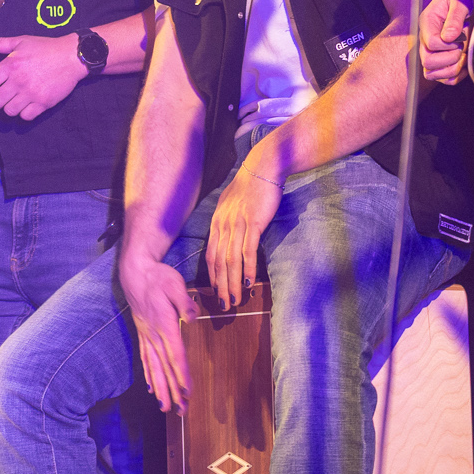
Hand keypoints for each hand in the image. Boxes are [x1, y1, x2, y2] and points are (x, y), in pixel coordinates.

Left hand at [0, 33, 84, 119]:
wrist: (72, 56)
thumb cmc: (45, 48)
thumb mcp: (20, 41)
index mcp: (10, 65)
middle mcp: (19, 81)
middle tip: (3, 95)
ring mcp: (31, 93)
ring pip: (9, 111)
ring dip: (10, 107)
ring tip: (16, 99)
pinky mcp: (43, 103)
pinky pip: (26, 116)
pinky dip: (25, 113)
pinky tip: (28, 104)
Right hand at [120, 247, 196, 412]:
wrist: (135, 272)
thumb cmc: (158, 277)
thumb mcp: (174, 283)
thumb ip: (184, 301)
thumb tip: (193, 316)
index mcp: (164, 324)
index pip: (175, 354)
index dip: (181, 374)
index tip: (187, 392)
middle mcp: (154, 334)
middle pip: (164, 367)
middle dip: (172, 390)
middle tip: (180, 411)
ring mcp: (147, 336)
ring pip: (154, 367)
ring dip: (160, 388)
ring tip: (165, 408)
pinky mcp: (143, 334)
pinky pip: (146, 359)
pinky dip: (149, 375)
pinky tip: (151, 388)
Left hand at [205, 155, 282, 311]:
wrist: (262, 167)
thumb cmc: (250, 187)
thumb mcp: (232, 205)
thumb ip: (228, 222)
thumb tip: (228, 238)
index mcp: (217, 222)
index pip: (210, 255)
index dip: (212, 276)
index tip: (216, 293)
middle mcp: (223, 225)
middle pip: (218, 262)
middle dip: (220, 287)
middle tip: (224, 306)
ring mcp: (237, 224)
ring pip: (231, 261)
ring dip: (232, 284)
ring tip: (236, 301)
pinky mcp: (253, 223)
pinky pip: (248, 251)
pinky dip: (247, 269)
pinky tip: (248, 283)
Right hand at [419, 0, 473, 85]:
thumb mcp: (460, 2)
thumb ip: (454, 19)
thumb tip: (449, 38)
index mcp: (427, 23)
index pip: (432, 44)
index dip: (449, 46)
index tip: (461, 38)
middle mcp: (425, 39)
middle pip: (428, 62)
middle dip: (450, 59)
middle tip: (461, 49)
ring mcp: (431, 50)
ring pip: (431, 73)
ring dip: (451, 69)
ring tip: (462, 57)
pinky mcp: (439, 57)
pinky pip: (441, 77)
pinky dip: (453, 77)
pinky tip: (464, 66)